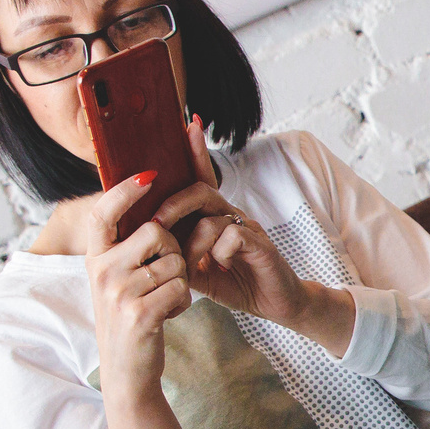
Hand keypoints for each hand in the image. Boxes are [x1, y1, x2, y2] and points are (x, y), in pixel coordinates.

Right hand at [81, 174, 193, 400]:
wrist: (126, 371)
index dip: (123, 191)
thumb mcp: (116, 281)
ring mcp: (119, 293)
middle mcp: (102, 272)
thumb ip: (125, 249)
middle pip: (156, 232)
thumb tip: (144, 206)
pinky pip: (181, 288)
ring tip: (164, 300)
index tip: (147, 175)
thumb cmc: (129, 317)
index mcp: (95, 260)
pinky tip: (168, 314)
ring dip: (181, 281)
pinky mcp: (141, 314)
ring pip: (175, 261)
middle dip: (174, 250)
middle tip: (166, 275)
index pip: (102, 214)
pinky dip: (183, 302)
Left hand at [158, 119, 357, 352]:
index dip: (196, 152)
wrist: (278, 304)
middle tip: (157, 224)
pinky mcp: (261, 244)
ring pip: (212, 217)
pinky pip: (233, 236)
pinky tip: (223, 267)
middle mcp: (232, 216)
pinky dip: (220, 253)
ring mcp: (248, 227)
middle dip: (173, 205)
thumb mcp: (199, 271)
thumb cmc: (239, 283)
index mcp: (216, 217)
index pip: (202, 178)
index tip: (189, 124)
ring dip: (194, 244)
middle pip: (199, 191)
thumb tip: (151, 246)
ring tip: (193, 265)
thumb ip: (179, 255)